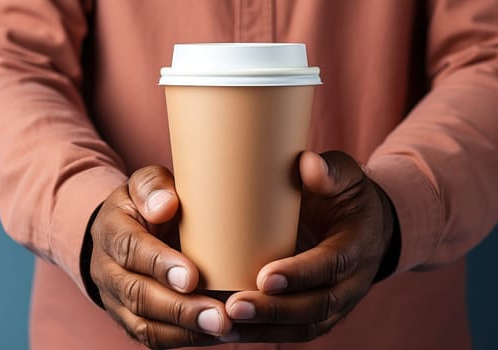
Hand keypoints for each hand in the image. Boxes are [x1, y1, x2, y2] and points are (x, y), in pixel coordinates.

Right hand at [89, 166, 231, 348]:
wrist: (120, 232)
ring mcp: (117, 299)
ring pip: (144, 324)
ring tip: (223, 329)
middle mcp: (108, 270)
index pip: (130, 249)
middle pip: (137, 295)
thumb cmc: (144, 205)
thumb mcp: (145, 184)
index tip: (192, 276)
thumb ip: (152, 187)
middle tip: (218, 315)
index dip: (159, 264)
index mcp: (111, 231)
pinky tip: (217, 334)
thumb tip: (165, 206)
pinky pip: (152, 337)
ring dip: (184, 330)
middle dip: (179, 308)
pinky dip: (185, 339)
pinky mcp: (131, 318)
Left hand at [224, 150, 395, 341]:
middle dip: (275, 310)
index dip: (302, 274)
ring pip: (306, 326)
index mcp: (356, 245)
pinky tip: (232, 331)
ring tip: (227, 325)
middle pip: (317, 305)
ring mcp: (338, 302)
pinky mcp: (322, 311)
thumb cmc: (346, 197)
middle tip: (235, 306)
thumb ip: (330, 172)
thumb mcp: (345, 178)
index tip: (265, 277)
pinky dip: (266, 334)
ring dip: (266, 329)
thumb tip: (307, 164)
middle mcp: (351, 281)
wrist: (368, 227)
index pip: (332, 265)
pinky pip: (297, 331)